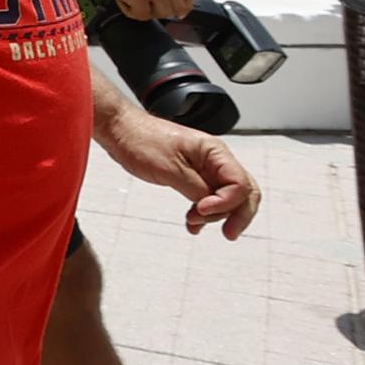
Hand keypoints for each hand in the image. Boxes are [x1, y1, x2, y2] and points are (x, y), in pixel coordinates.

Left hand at [99, 107, 261, 237]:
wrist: (121, 130)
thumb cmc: (141, 140)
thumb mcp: (170, 169)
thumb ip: (196, 189)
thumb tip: (212, 207)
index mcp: (215, 151)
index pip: (240, 183)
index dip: (226, 202)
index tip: (201, 210)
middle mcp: (215, 160)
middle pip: (244, 192)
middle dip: (238, 214)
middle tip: (228, 234)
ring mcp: (206, 168)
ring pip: (227, 198)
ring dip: (215, 215)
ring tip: (192, 221)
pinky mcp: (193, 176)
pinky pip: (209, 198)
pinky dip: (205, 213)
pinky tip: (193, 224)